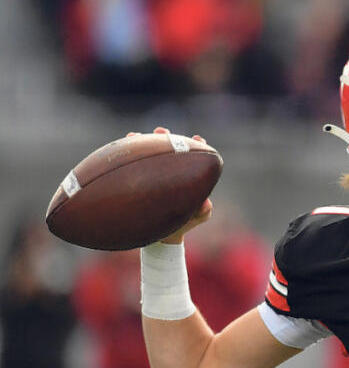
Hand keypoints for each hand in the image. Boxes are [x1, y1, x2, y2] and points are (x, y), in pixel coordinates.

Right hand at [127, 127, 213, 244]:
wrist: (163, 236)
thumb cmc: (184, 223)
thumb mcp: (197, 216)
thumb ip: (203, 211)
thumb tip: (206, 204)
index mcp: (188, 176)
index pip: (193, 156)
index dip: (195, 146)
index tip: (198, 139)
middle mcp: (171, 171)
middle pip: (169, 149)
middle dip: (165, 138)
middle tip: (161, 131)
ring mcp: (153, 174)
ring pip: (148, 155)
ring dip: (142, 143)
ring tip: (134, 136)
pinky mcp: (138, 180)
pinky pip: (131, 167)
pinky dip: (127, 156)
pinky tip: (121, 149)